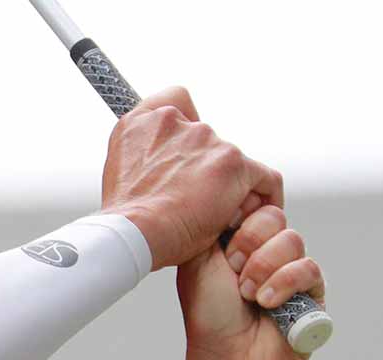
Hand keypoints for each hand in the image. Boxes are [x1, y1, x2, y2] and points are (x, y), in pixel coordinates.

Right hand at [97, 87, 282, 270]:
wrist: (132, 235)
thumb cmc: (126, 221)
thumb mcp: (118, 178)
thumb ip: (143, 160)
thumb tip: (161, 173)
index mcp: (141, 124)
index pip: (176, 100)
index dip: (186, 123)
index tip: (185, 149)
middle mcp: (174, 123)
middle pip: (209, 141)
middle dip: (205, 171)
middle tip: (193, 204)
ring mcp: (206, 139)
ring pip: (233, 164)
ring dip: (227, 189)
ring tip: (211, 220)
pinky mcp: (233, 162)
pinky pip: (264, 179)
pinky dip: (263, 197)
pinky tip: (251, 217)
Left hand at [177, 203, 324, 359]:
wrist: (225, 359)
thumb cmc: (209, 315)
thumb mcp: (198, 264)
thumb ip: (211, 228)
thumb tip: (224, 199)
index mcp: (242, 242)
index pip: (252, 205)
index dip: (238, 222)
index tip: (222, 249)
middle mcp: (269, 251)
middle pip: (274, 216)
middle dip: (247, 245)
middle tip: (233, 273)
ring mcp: (293, 269)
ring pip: (292, 240)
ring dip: (262, 269)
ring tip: (247, 295)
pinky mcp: (313, 291)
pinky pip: (309, 268)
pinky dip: (283, 284)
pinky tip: (266, 303)